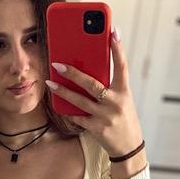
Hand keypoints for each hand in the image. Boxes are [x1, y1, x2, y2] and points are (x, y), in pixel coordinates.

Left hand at [45, 26, 143, 159]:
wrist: (129, 147)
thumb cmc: (123, 119)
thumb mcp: (122, 100)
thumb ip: (110, 87)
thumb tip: (90, 70)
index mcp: (124, 92)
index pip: (122, 66)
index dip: (118, 48)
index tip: (112, 31)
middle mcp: (115, 102)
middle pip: (92, 84)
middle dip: (73, 73)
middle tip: (58, 64)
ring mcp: (105, 116)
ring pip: (80, 101)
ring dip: (63, 91)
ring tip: (50, 82)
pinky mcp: (96, 128)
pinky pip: (78, 117)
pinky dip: (68, 111)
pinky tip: (58, 103)